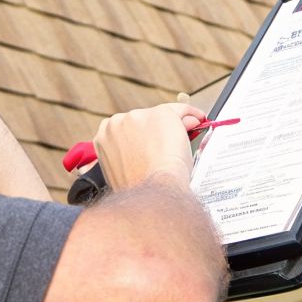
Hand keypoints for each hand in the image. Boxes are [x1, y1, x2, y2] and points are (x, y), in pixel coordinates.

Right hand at [91, 103, 206, 189]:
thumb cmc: (140, 188)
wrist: (152, 191)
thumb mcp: (125, 171)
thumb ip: (132, 154)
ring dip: (175, 125)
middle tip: (173, 143)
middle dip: (158, 131)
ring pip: (162, 116)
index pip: (127, 131)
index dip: (143, 137)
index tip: (154, 142)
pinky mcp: (161, 114)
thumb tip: (153, 143)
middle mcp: (116, 123)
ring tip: (185, 138)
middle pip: (143, 120)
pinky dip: (191, 114)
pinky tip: (198, 120)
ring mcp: (138, 116)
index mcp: (103, 138)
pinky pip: (181, 110)